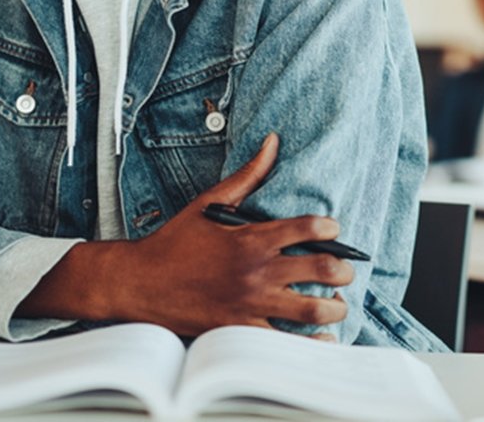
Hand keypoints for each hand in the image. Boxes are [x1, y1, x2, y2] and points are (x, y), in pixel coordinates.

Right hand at [128, 133, 353, 334]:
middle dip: (344, 269)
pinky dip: (310, 341)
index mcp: (252, 238)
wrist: (137, 284)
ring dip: (334, 306)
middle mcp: (256, 272)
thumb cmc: (174, 242)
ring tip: (337, 303)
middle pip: (322, 269)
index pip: (309, 228)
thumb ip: (247, 175)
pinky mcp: (240, 332)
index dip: (331, 228)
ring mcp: (250, 304)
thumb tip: (272, 142)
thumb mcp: (209, 203)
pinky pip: (286, 342)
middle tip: (346, 270)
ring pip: (312, 309)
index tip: (334, 230)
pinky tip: (320, 335)